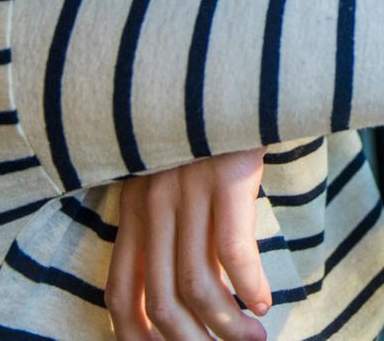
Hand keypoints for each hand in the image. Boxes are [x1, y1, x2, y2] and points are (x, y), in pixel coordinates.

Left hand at [106, 147, 271, 339]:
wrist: (235, 69)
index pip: (121, 291)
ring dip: (226, 324)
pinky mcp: (228, 176)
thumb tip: (185, 281)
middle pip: (160, 300)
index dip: (133, 334)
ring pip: (197, 284)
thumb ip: (169, 220)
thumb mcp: (172, 173)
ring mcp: (189, 190)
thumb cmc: (210, 132)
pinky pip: (233, 251)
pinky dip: (249, 286)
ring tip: (252, 338)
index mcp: (134, 207)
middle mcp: (154, 203)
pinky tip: (263, 302)